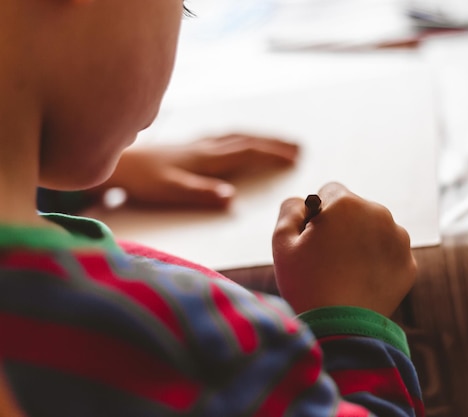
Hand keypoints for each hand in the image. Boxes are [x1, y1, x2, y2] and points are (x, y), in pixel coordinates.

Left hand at [99, 133, 298, 208]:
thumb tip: (231, 197)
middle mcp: (206, 147)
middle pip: (247, 140)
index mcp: (207, 159)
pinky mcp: (190, 145)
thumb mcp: (171, 191)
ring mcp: (198, 144)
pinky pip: (225, 136)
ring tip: (280, 142)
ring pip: (238, 136)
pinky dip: (242, 136)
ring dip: (261, 137)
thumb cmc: (144, 181)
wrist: (118, 164)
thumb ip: (201, 193)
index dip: (272, 154)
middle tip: (299, 147)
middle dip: (274, 143)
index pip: (247, 153)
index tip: (295, 158)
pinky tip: (241, 139)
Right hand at [272, 182, 416, 316]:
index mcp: (347, 203)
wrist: (341, 329)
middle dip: (342, 226)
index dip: (317, 214)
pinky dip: (378, 263)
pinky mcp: (409, 264)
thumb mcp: (282, 242)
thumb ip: (289, 209)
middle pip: (354, 210)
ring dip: (362, 242)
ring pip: (374, 230)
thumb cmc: (306, 284)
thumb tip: (302, 202)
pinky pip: (389, 254)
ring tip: (345, 273)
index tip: (313, 238)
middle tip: (327, 259)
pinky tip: (361, 282)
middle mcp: (379, 213)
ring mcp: (399, 239)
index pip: (329, 191)